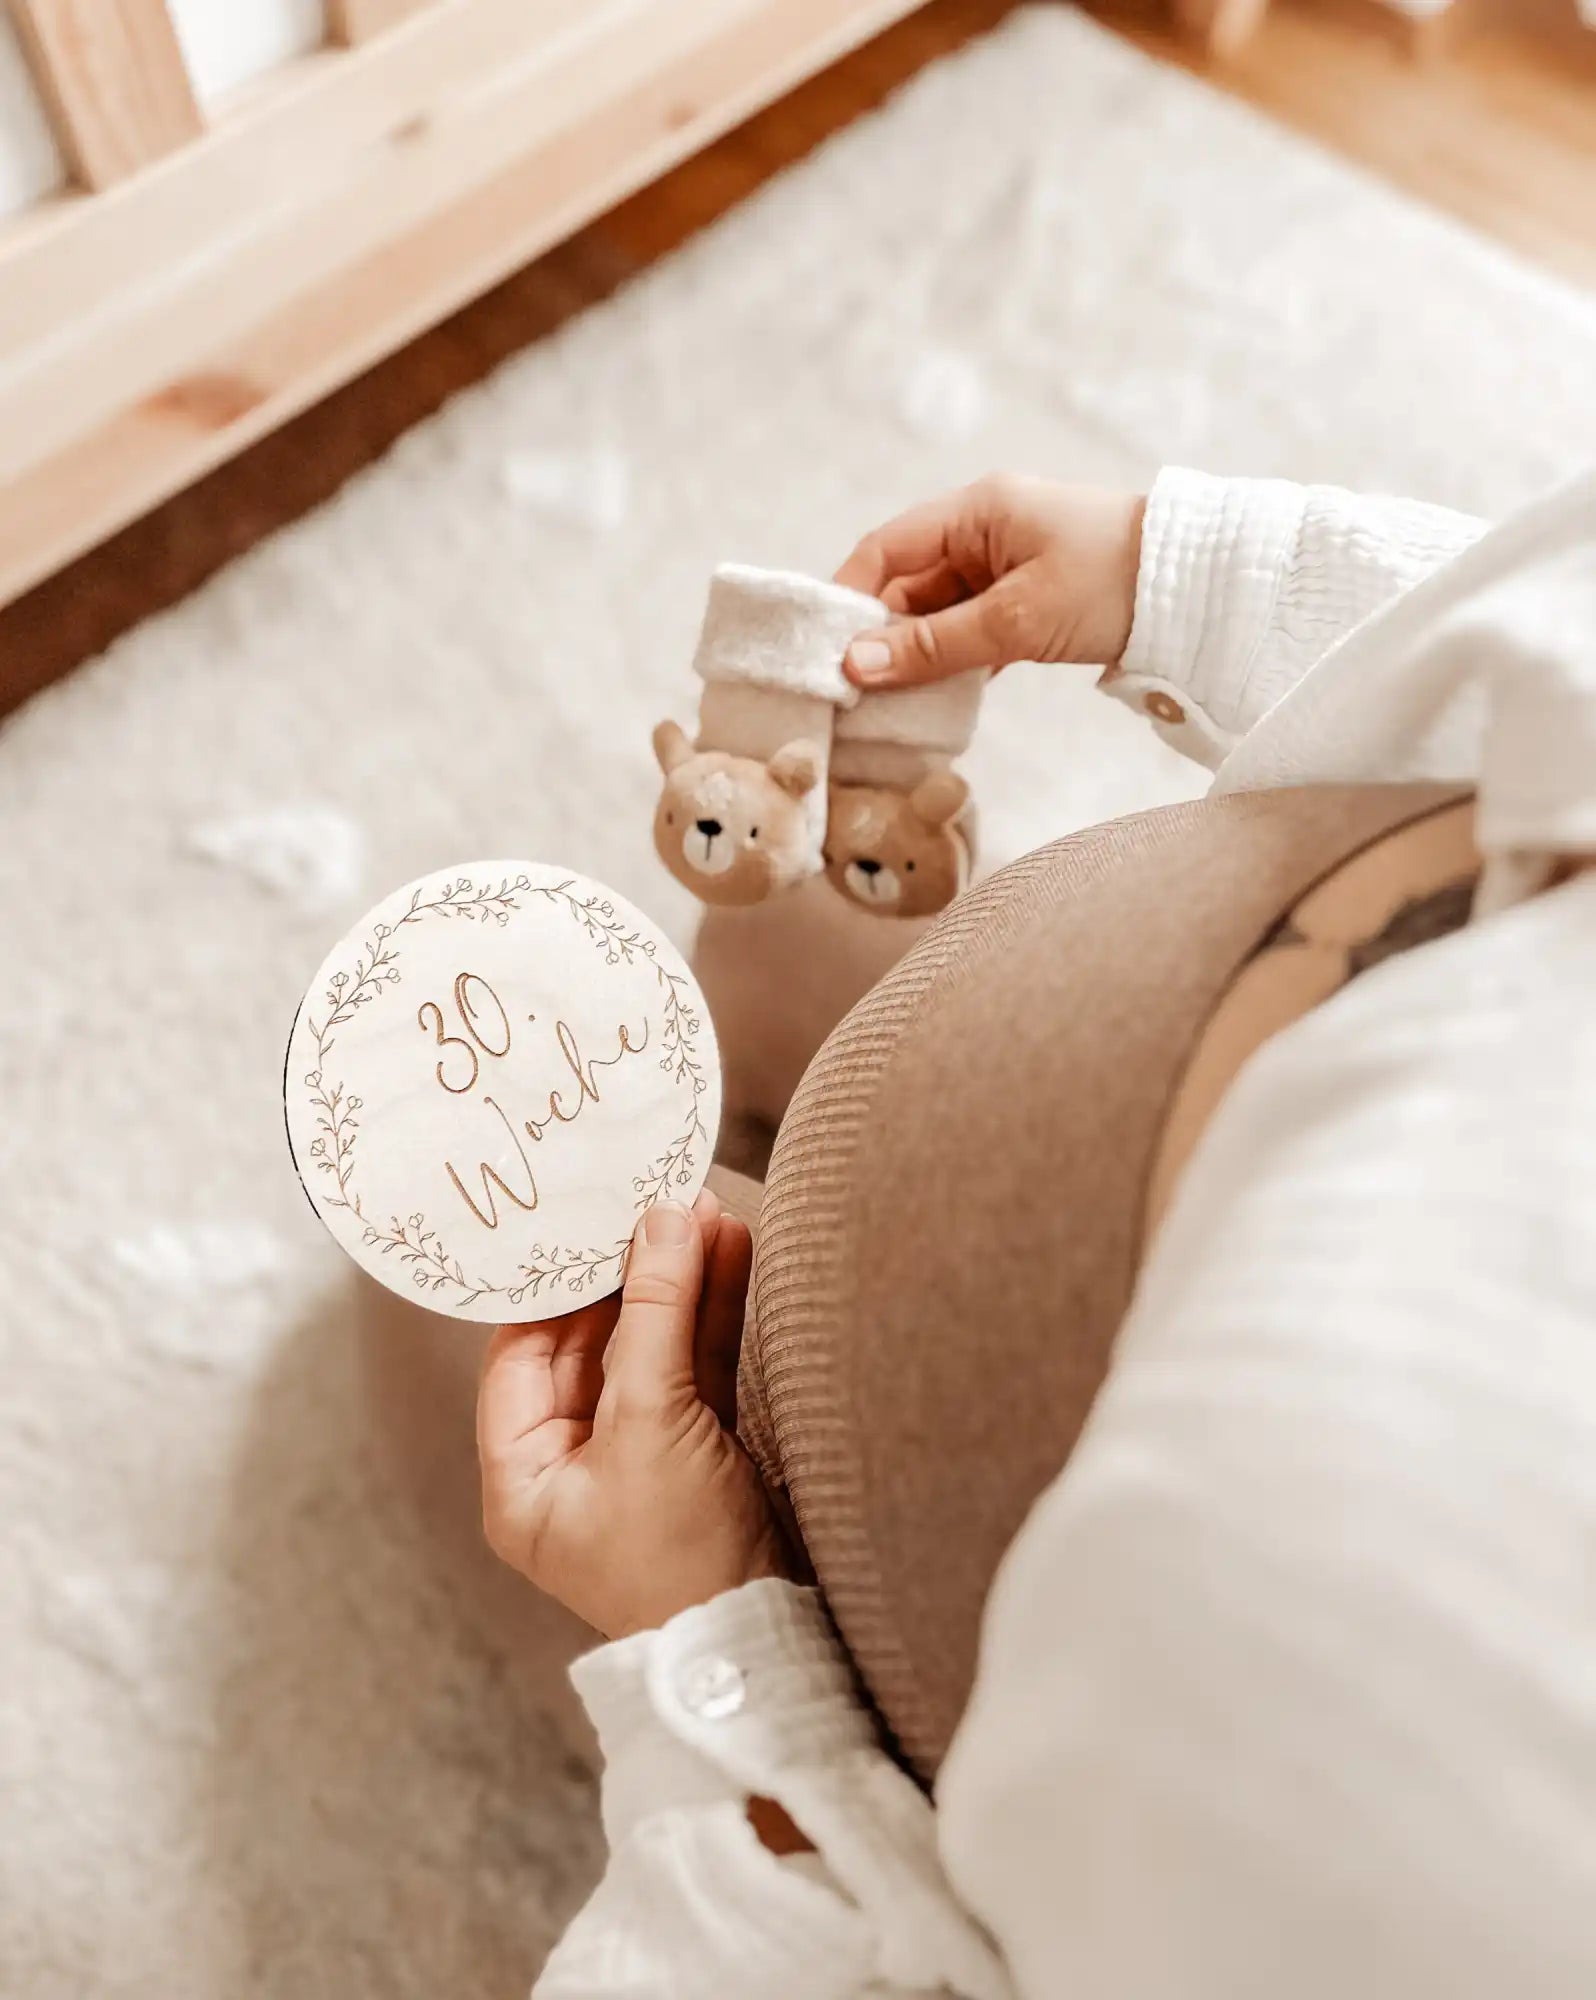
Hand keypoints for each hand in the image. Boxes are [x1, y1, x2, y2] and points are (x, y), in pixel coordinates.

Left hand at [478, 1191, 790, 1639]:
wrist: (763, 1645)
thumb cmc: (680, 1561)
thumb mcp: (652, 1427)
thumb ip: (655, 1318)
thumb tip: (661, 1222)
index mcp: (524, 1478)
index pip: (521, 1355)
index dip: (555, 1288)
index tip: (584, 1222)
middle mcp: (573, 1467)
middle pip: (593, 1345)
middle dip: (632, 1276)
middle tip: (659, 1206)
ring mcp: (639, 1459)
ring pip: (653, 1350)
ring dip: (681, 1285)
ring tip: (707, 1212)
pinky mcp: (699, 1455)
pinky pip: (696, 1370)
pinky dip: (713, 1316)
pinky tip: (731, 1254)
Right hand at [834, 475, 1146, 688]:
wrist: (1202, 593)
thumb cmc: (1112, 585)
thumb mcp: (1016, 620)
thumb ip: (935, 645)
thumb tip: (856, 665)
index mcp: (976, 511)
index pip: (885, 549)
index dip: (848, 597)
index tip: (826, 651)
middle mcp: (984, 531)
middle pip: (907, 585)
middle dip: (880, 637)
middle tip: (853, 693)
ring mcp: (1007, 566)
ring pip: (938, 613)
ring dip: (917, 655)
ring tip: (890, 705)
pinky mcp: (1029, 600)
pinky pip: (971, 630)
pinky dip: (953, 661)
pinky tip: (939, 701)